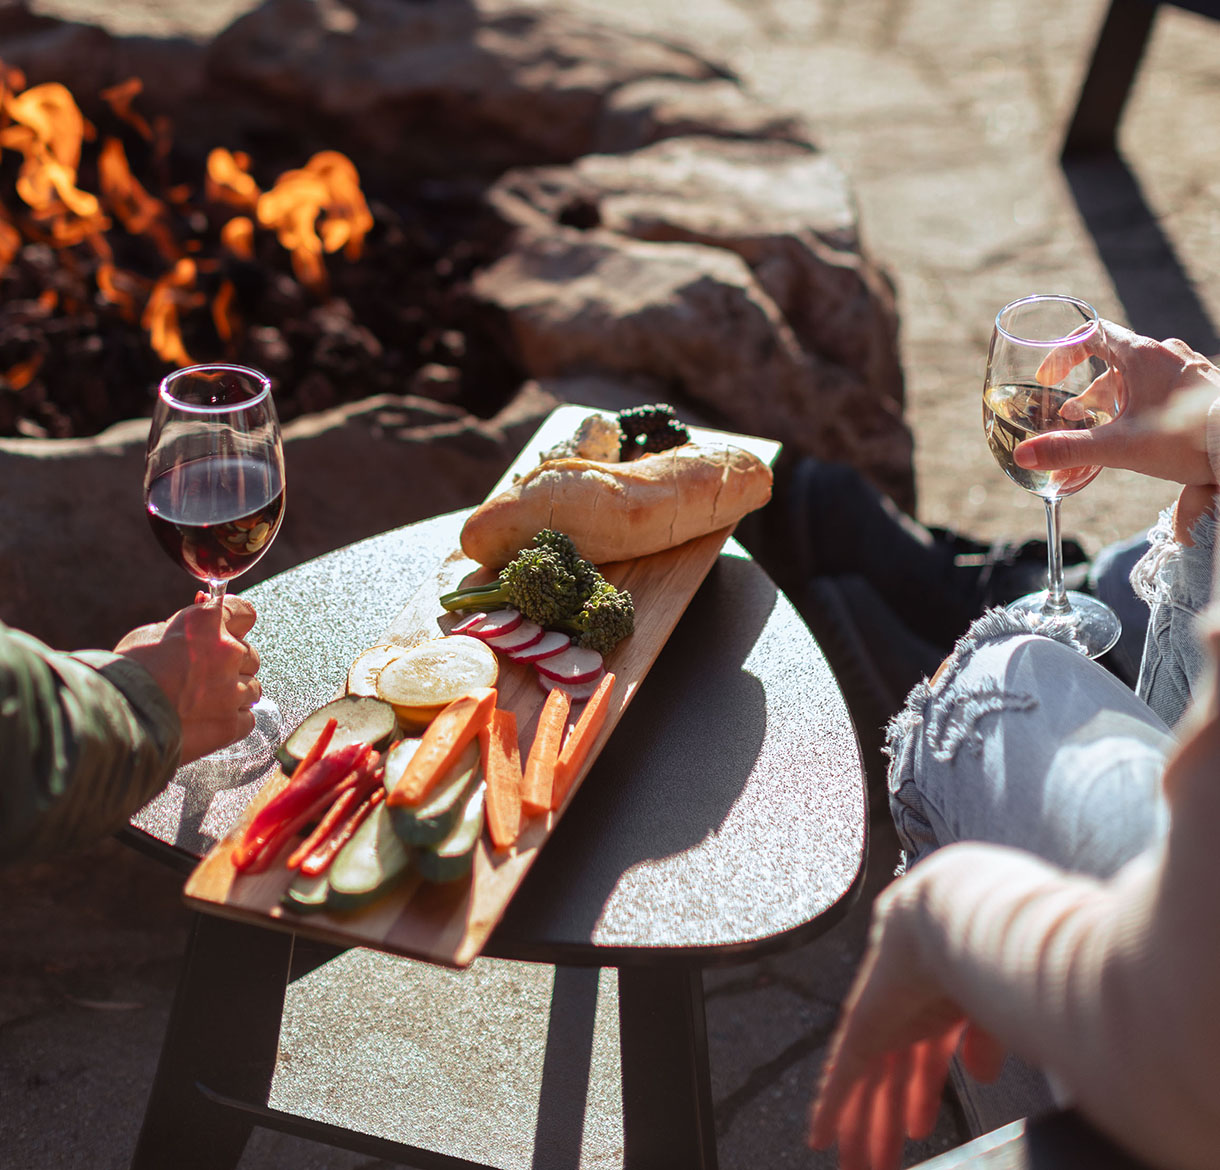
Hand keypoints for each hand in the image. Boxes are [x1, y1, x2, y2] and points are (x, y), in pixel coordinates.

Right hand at [114, 596, 260, 763]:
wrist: (118, 718)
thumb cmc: (128, 673)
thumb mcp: (151, 634)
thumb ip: (185, 625)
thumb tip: (202, 607)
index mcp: (207, 622)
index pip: (244, 612)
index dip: (237, 624)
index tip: (231, 631)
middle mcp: (228, 651)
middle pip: (249, 655)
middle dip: (232, 664)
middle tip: (203, 676)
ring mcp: (233, 689)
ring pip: (252, 687)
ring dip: (234, 693)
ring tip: (202, 702)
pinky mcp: (232, 722)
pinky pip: (248, 718)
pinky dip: (232, 720)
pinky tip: (207, 721)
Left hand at [808, 878, 1004, 1169]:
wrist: (956, 912)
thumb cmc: (987, 944)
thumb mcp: (996, 1004)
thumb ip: (986, 1038)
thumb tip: (981, 1074)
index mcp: (937, 1005)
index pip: (920, 1060)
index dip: (917, 1096)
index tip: (915, 1127)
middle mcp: (904, 1013)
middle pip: (888, 1077)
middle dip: (884, 1121)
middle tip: (878, 1162)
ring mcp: (881, 1017)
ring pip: (865, 1084)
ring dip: (862, 1129)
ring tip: (860, 1167)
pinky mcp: (863, 1024)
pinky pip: (840, 1074)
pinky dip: (830, 1107)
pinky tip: (820, 1136)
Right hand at [1015, 322, 1219, 486]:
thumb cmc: (1187, 440)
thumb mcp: (1120, 447)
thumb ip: (1069, 450)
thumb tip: (1024, 455)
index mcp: (1141, 355)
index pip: (1092, 334)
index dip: (1064, 353)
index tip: (1050, 379)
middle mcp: (1166, 354)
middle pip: (1112, 364)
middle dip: (1087, 394)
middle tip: (1073, 420)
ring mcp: (1187, 370)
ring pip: (1138, 379)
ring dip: (1115, 403)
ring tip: (1105, 433)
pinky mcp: (1203, 388)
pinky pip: (1163, 389)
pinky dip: (1143, 406)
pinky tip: (1143, 434)